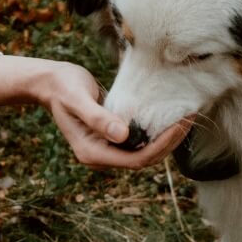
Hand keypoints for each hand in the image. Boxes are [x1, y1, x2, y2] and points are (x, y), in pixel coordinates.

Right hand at [0, 55, 192, 168]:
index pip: (137, 159)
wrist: (51, 82)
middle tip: (190, 119)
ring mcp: (107, 149)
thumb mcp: (78, 99)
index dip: (161, 146)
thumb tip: (122, 135)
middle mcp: (101, 156)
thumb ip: (98, 117)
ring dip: (166, 138)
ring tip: (186, 118)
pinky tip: (170, 118)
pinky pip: (140, 141)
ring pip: (145, 152)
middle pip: (145, 159)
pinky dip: (156, 132)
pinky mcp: (113, 138)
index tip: (180, 126)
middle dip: (170, 142)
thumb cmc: (63, 87)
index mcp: (92, 153)